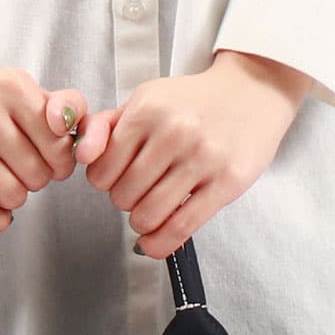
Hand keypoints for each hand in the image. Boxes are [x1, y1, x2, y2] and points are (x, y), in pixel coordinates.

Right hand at [0, 53, 86, 233]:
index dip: (60, 162)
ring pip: (12, 195)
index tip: (50, 161)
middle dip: (36, 180)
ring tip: (3, 181)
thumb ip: (65, 107)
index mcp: (11, 86)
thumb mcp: (25, 93)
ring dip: (14, 199)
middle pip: (37, 174)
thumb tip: (72, 127)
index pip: (58, 146)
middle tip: (21, 170)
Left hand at [74, 50, 312, 257]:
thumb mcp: (144, 100)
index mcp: (147, 109)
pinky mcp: (227, 182)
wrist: (252, 91)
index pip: (101, 170)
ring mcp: (203, 158)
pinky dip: (160, 244)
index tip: (117, 178)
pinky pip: (180, 228)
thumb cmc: (193, 101)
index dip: (104, 182)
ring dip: (142, 222)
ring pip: (148, 215)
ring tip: (151, 209)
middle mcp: (174, 132)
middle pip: (123, 196)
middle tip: (141, 190)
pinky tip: (154, 242)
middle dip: (125, 200)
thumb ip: (104, 127)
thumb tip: (81, 156)